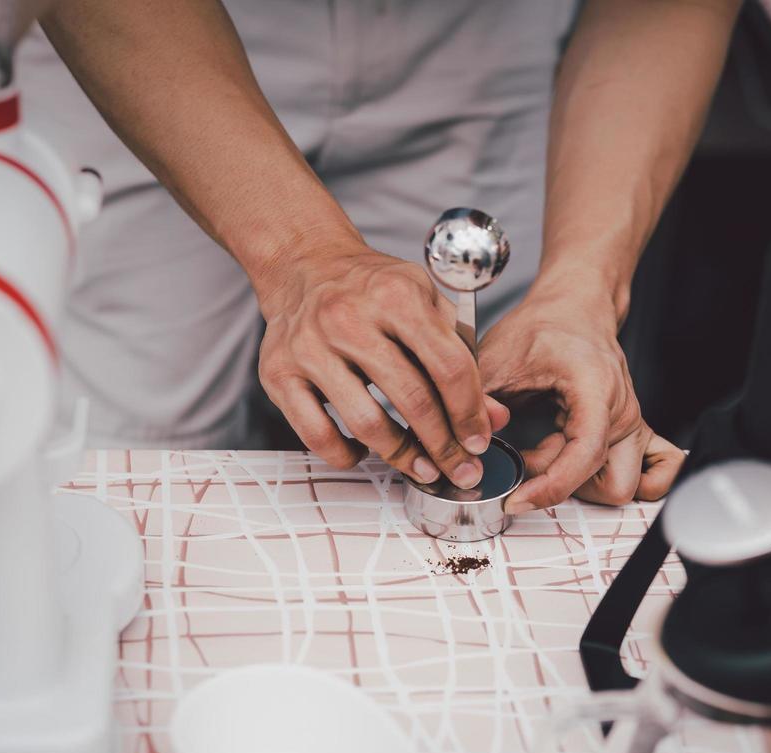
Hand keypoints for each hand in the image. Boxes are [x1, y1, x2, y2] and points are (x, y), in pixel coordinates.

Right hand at [256, 242, 506, 487]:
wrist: (305, 264)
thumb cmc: (372, 289)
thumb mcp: (424, 303)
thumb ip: (460, 356)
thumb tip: (493, 417)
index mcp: (395, 295)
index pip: (448, 365)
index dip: (469, 412)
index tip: (479, 441)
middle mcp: (348, 318)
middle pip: (411, 399)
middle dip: (443, 445)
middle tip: (459, 469)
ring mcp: (309, 347)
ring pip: (366, 423)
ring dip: (400, 456)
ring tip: (420, 468)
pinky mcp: (278, 372)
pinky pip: (316, 434)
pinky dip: (344, 454)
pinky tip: (361, 452)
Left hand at [477, 277, 682, 512]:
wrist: (574, 309)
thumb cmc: (545, 327)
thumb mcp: (497, 357)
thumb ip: (479, 401)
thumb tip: (469, 443)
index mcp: (596, 389)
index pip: (585, 456)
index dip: (550, 487)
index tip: (516, 498)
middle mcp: (622, 412)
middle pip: (612, 485)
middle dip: (567, 486)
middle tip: (528, 460)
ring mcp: (631, 425)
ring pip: (620, 485)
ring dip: (580, 482)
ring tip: (546, 450)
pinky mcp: (630, 433)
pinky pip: (641, 477)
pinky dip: (605, 480)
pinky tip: (572, 460)